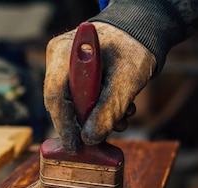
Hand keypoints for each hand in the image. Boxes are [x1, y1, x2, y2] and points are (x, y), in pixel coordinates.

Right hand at [44, 22, 155, 150]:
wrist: (142, 31)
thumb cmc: (134, 47)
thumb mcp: (127, 80)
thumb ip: (109, 110)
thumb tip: (90, 139)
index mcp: (64, 54)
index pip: (55, 96)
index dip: (64, 125)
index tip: (75, 147)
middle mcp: (59, 60)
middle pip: (62, 103)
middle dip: (85, 123)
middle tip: (104, 137)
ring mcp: (65, 68)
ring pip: (72, 105)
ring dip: (98, 118)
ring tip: (123, 119)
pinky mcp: (75, 77)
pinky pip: (80, 100)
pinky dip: (101, 110)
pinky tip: (121, 109)